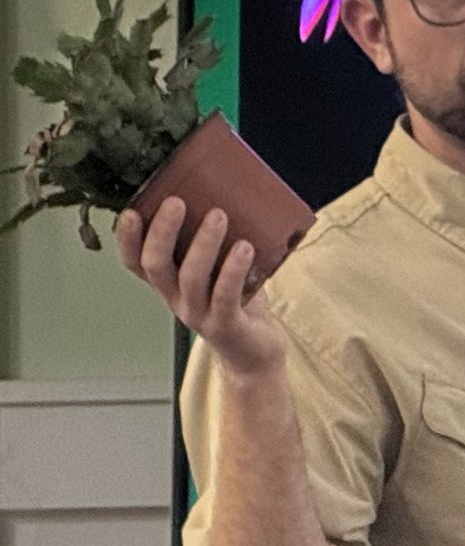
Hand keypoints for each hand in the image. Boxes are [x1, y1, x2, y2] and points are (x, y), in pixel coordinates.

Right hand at [117, 200, 286, 383]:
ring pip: (190, 277)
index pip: (135, 263)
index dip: (127, 240)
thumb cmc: (237, 302)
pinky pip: (225, 295)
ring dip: (203, 244)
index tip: (130, 211)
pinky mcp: (226, 325)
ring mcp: (199, 314)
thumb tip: (221, 193)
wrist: (255, 352)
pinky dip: (233, 269)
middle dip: (162, 232)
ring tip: (218, 215)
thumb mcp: (219, 269)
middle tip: (176, 201)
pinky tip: (245, 247)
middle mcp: (176, 299)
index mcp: (169, 284)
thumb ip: (212, 243)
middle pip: (156, 265)